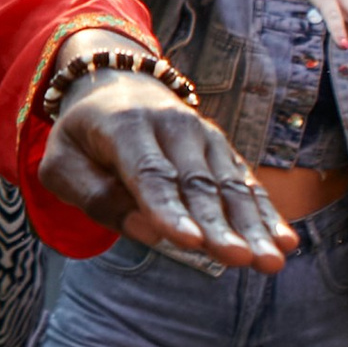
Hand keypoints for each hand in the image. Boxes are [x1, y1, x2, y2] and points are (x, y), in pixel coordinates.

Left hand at [41, 71, 296, 268]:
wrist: (118, 84)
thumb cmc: (83, 137)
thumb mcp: (61, 163)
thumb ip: (94, 196)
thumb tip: (145, 230)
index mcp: (126, 127)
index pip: (150, 175)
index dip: (169, 211)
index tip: (190, 244)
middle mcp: (173, 127)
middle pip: (197, 185)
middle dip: (220, 226)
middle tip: (238, 259)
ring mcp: (204, 137)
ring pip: (230, 188)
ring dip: (253, 228)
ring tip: (271, 262)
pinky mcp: (222, 152)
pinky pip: (246, 186)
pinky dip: (267, 215)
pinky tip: (286, 242)